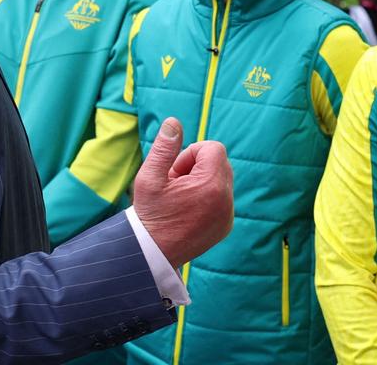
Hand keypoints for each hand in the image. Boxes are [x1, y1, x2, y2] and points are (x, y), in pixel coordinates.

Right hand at [133, 117, 233, 268]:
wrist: (150, 253)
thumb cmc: (149, 214)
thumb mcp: (149, 177)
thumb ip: (164, 148)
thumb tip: (174, 121)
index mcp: (211, 185)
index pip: (213, 148)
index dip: (191, 154)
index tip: (174, 171)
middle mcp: (225, 200)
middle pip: (220, 162)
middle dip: (198, 166)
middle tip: (175, 183)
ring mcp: (227, 215)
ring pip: (222, 180)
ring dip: (202, 181)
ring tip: (180, 197)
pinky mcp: (226, 226)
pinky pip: (223, 198)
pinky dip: (208, 197)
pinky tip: (187, 210)